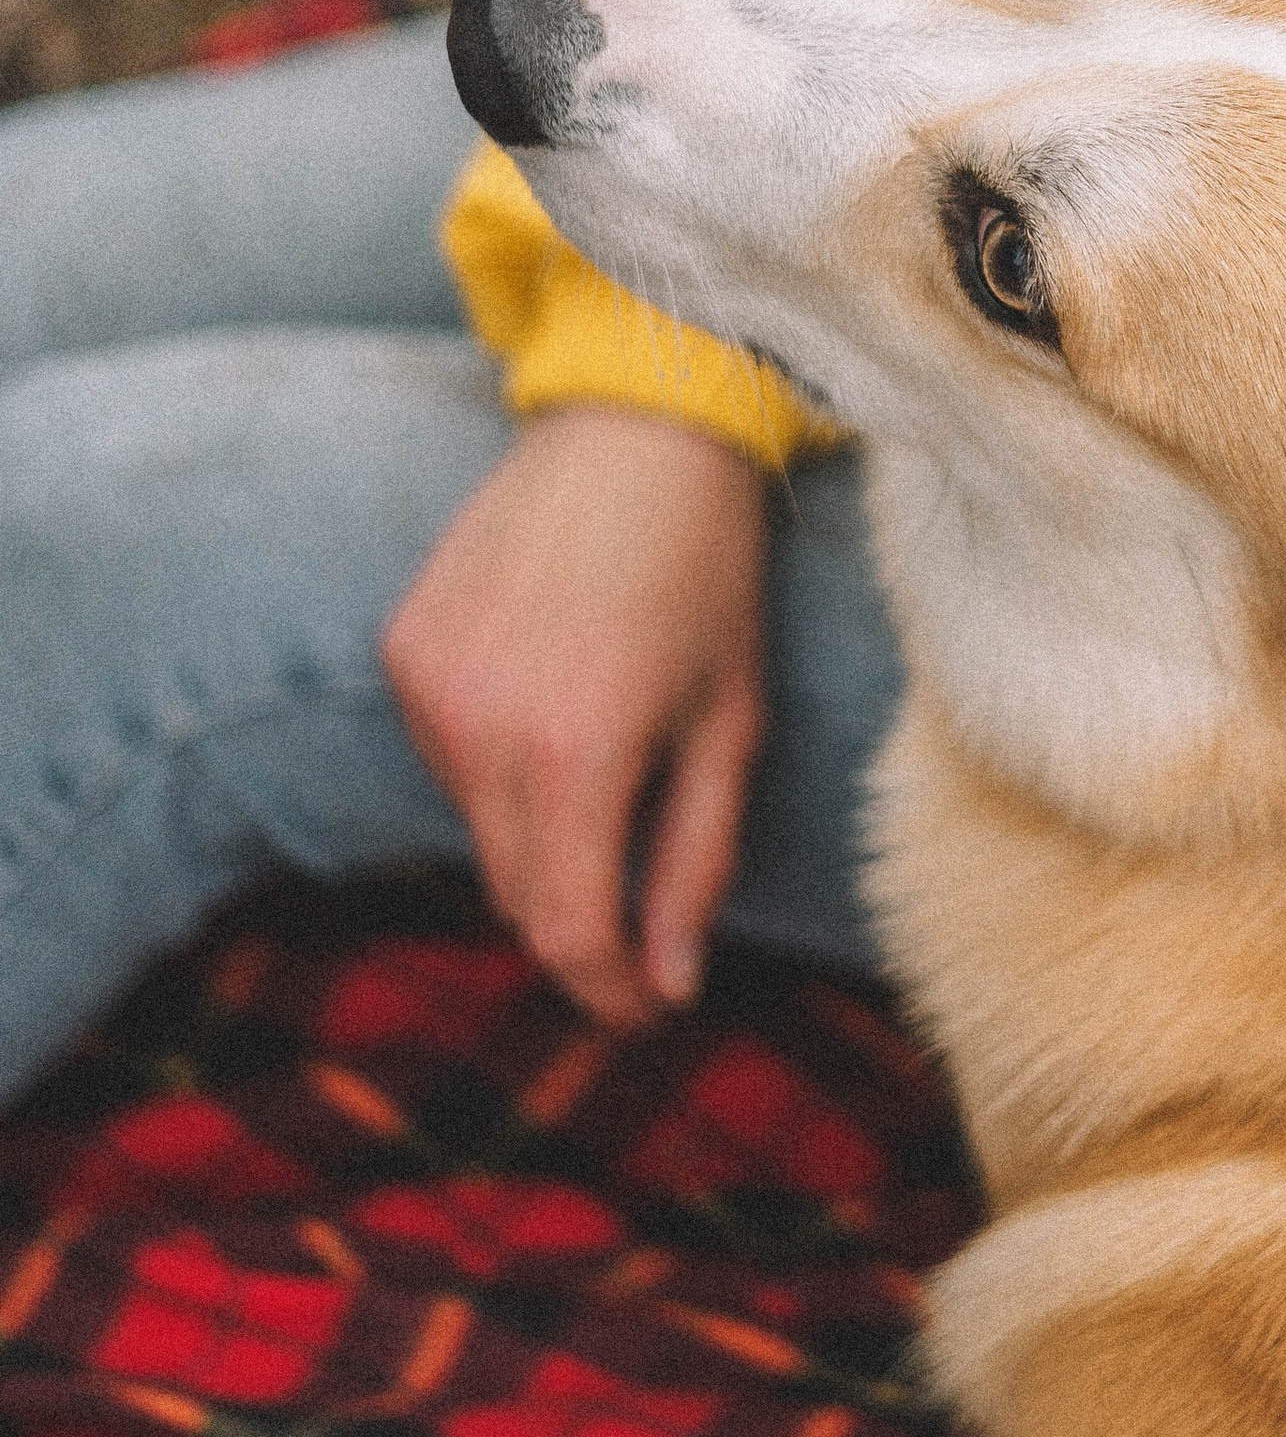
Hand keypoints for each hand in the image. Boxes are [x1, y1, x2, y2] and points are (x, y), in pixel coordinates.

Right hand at [381, 406, 767, 1030]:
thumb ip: (694, 864)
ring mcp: (429, 689)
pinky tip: (554, 694)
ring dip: (540, 833)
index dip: (608, 991)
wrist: (638, 428)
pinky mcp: (403, 650)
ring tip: (611, 752)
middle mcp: (482, 731)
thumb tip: (669, 984)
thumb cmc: (709, 572)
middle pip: (516, 894)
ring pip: (477, 828)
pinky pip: (445, 755)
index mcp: (578, 755)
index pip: (567, 933)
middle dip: (581, 923)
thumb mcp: (731, 726)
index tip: (649, 1008)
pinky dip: (497, 760)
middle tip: (645, 920)